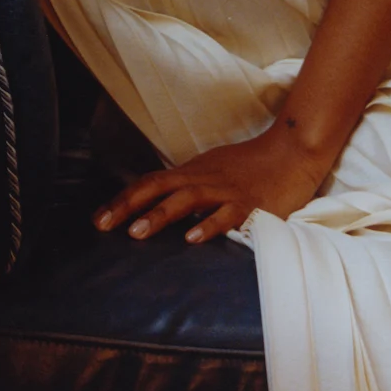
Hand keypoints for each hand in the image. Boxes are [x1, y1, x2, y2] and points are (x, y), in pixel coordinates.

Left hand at [93, 123, 330, 244]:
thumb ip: (187, 188)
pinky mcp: (250, 203)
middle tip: (103, 225)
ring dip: (160, 215)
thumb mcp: (212, 172)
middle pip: (159, 187)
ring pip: (186, 200)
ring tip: (137, 233)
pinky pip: (226, 214)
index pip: (150, 183)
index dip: (123, 200)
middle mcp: (203, 178)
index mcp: (192, 172)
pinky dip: (208, 226)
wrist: (292, 151)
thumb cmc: (251, 165)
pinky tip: (192, 238)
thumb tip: (159, 207)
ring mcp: (226, 190)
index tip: (98, 219)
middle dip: (128, 206)